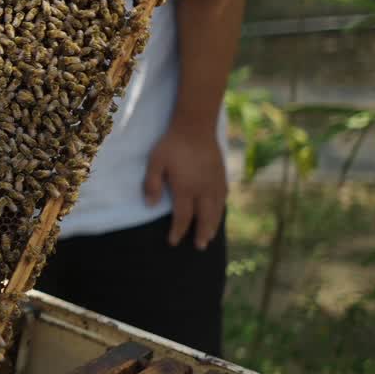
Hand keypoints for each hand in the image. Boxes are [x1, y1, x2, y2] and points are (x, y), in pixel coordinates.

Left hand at [143, 125, 226, 249]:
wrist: (195, 126)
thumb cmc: (172, 144)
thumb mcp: (155, 162)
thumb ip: (152, 184)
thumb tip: (151, 205)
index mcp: (186, 188)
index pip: (183, 217)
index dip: (178, 231)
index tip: (174, 242)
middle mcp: (203, 189)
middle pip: (204, 218)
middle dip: (201, 234)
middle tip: (200, 247)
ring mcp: (215, 183)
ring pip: (216, 210)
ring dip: (213, 225)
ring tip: (210, 236)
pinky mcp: (222, 175)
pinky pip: (223, 197)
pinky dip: (221, 209)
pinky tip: (219, 212)